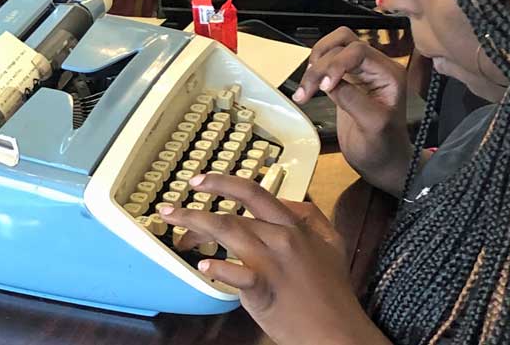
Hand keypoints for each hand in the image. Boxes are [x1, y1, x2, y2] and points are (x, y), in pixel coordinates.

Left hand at [160, 174, 387, 344]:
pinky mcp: (263, 291)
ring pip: (227, 234)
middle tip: (170, 210)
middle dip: (194, 212)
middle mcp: (280, 239)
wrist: (339, 332)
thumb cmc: (333, 291)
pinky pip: (235, 274)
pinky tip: (203, 265)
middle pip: (230, 217)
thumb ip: (310, 217)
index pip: (252, 193)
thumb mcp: (332, 243)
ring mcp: (270, 264)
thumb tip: (286, 202)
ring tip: (174, 229)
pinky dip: (218, 267)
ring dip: (195, 228)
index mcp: (293, 226)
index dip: (221, 183)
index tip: (198, 181)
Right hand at [296, 27, 413, 195]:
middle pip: (342, 43)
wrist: (383, 164)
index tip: (324, 88)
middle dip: (321, 64)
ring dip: (314, 64)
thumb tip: (329, 83)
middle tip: (308, 90)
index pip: (359, 51)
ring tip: (306, 89)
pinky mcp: (345, 80)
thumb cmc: (384, 149)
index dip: (336, 64)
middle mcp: (376, 67)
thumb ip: (353, 99)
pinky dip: (312, 72)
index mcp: (389, 74)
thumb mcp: (373, 126)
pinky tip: (307, 90)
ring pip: (332, 47)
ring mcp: (360, 72)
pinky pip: (326, 63)